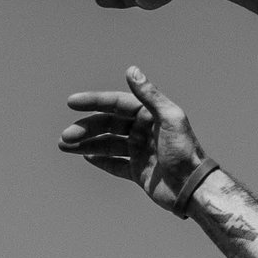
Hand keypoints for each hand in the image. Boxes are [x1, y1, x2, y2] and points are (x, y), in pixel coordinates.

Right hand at [59, 68, 211, 209]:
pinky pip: (115, 164)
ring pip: (107, 144)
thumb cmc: (185, 152)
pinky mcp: (139, 172)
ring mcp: (140, 151)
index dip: (93, 102)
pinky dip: (101, 161)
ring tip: (65, 146)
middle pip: (108, 125)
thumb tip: (131, 70)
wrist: (193, 187)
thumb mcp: (169, 119)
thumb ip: (149, 95)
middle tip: (65, 136)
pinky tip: (85, 157)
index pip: (115, 104)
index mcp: (149, 115)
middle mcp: (143, 131)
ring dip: (86, 144)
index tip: (71, 103)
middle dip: (85, 129)